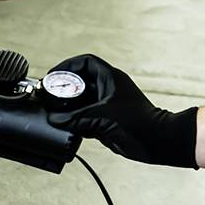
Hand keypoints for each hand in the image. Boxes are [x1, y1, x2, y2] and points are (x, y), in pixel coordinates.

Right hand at [44, 54, 198, 168]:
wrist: (156, 142)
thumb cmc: (138, 122)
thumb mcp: (102, 116)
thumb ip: (76, 117)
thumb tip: (55, 119)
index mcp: (110, 78)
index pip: (85, 62)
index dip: (67, 66)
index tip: (53, 75)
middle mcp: (107, 90)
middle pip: (79, 83)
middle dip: (64, 90)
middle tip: (49, 96)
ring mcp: (106, 106)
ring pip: (81, 103)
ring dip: (68, 109)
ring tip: (54, 114)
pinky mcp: (105, 122)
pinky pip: (85, 119)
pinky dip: (74, 124)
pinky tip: (66, 128)